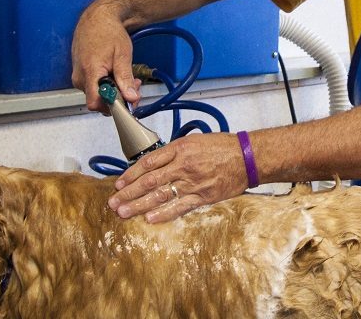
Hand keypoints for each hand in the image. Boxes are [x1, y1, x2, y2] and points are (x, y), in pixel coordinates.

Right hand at [71, 3, 141, 110]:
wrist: (97, 18)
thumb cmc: (108, 31)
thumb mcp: (121, 54)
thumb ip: (125, 78)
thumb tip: (131, 98)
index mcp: (89, 72)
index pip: (95, 103)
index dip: (113, 106)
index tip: (127, 102)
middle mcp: (80, 78)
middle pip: (99, 101)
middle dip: (119, 98)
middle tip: (134, 87)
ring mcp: (79, 77)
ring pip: (98, 95)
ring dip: (115, 91)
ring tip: (128, 78)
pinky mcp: (81, 75)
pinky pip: (95, 88)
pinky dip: (109, 86)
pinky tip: (117, 75)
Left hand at [108, 132, 248, 221]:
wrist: (247, 157)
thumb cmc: (221, 147)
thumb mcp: (194, 141)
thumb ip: (174, 152)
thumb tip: (153, 164)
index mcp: (179, 149)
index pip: (148, 163)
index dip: (130, 174)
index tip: (119, 184)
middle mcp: (183, 165)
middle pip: (149, 181)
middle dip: (129, 193)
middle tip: (113, 202)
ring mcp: (192, 182)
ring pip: (160, 195)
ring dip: (139, 205)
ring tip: (124, 213)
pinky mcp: (202, 196)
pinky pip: (179, 207)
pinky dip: (163, 214)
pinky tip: (149, 219)